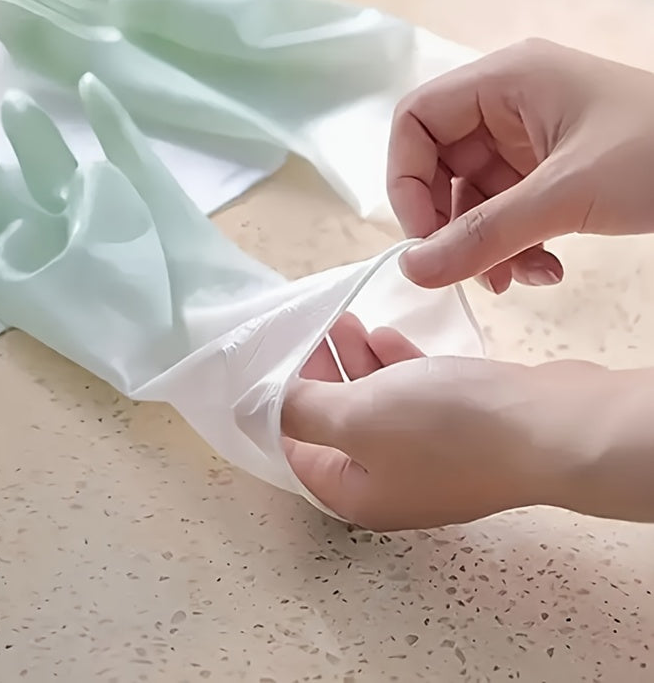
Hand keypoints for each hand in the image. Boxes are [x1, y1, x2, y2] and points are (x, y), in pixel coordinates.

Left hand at [291, 319, 624, 530]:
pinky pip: (414, 395)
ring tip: (342, 321)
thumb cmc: (444, 428)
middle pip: (335, 424)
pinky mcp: (463, 429)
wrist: (552, 428)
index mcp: (355, 494)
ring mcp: (430, 458)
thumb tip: (262, 408)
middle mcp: (389, 483)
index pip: (296, 451)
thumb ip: (303, 410)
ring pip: (376, 405)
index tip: (272, 360)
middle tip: (311, 330)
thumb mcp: (355, 415)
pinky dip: (395, 366)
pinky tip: (385, 335)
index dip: (279, 405)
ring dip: (355, 363)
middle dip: (319, 375)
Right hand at [387, 38, 653, 291]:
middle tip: (464, 269)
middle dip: (450, 223)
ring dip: (485, 244)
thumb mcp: (567, 194)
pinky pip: (508, 210)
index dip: (405, 178)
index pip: (416, 120)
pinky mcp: (552, 170)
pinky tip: (546, 270)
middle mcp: (509, 104)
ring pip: (474, 196)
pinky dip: (515, 245)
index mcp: (504, 80)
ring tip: (515, 282)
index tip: (424, 236)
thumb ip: (485, 235)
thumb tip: (414, 271)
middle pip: (440, 164)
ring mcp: (531, 138)